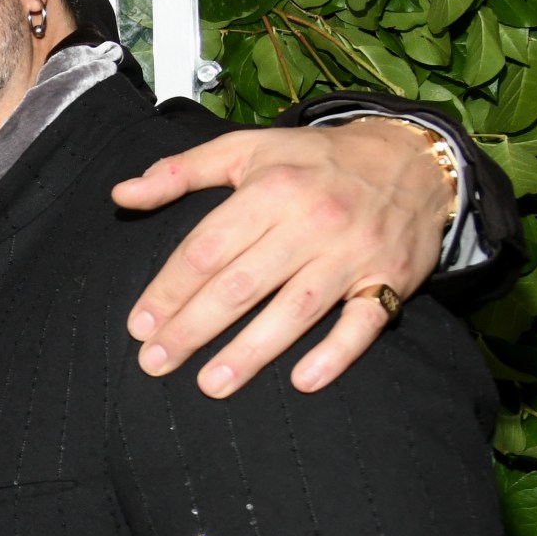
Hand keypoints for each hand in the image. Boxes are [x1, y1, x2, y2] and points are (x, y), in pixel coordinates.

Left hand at [113, 118, 451, 396]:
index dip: (169, 289)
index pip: (207, 248)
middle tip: (155, 362)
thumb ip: (182, 172)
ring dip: (251, 352)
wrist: (414, 159)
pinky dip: (336, 353)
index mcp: (272, 189)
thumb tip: (122, 194)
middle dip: (193, 328)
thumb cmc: (316, 160)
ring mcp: (354, 253)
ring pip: (295, 309)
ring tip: (209, 385)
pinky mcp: (391, 279)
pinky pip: (363, 322)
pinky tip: (303, 381)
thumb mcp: (248, 149)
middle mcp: (313, 221)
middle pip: (241, 285)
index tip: (139, 325)